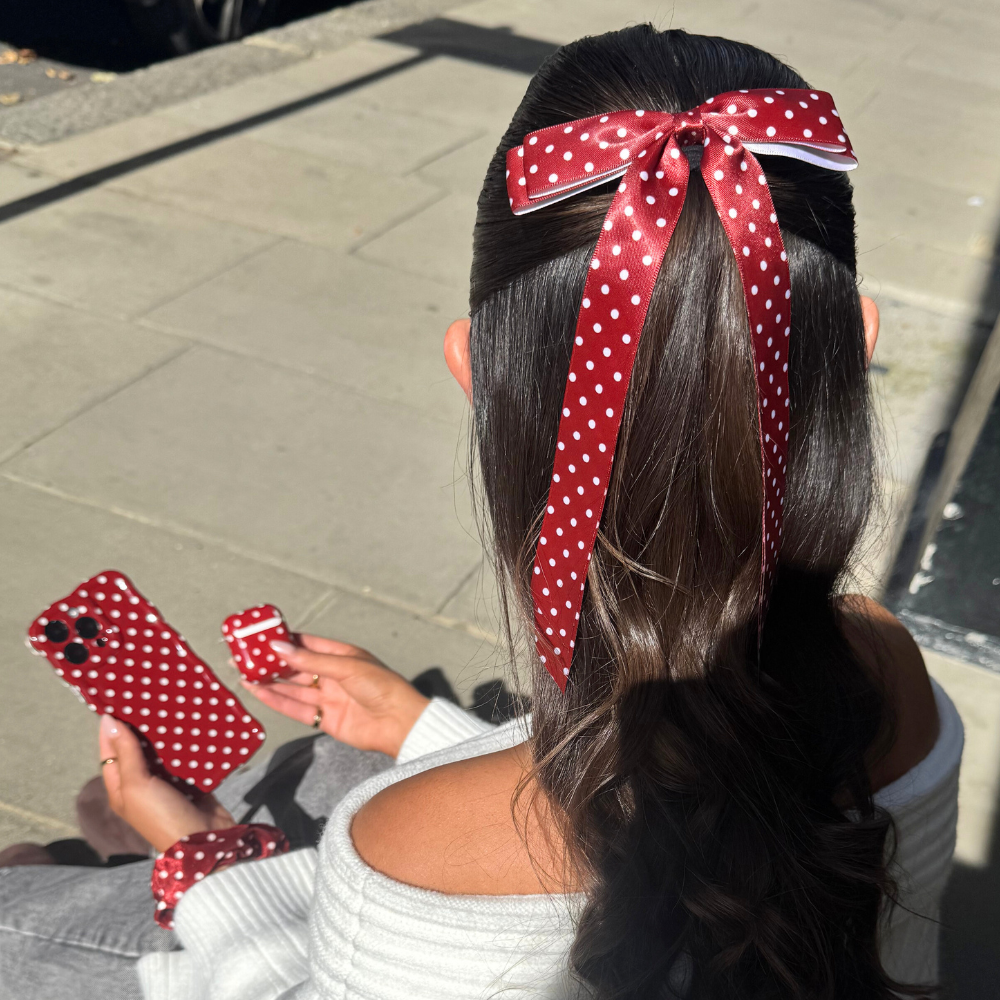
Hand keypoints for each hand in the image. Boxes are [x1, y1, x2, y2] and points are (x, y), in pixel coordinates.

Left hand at [99, 715, 234, 853]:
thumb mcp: (136, 785)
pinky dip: (189, 744)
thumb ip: (126, 753)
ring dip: (166, 734)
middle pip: (137, 750)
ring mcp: (168, 784)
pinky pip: (187, 758)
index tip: (115, 702)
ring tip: (170, 706)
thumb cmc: (161, 816)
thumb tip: (109, 721)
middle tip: (147, 699)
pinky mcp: (191, 782)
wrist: (203, 840)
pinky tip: (192, 725)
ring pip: (163, 752)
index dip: (110, 730)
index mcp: (122, 789)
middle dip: (140, 727)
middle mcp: (142, 785)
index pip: (110, 753)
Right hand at [240, 634, 429, 757]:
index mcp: (342, 655)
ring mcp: (328, 697)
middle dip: (272, 663)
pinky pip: (296, 707)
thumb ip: (310, 660)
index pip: (307, 644)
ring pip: (293, 687)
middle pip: (296, 667)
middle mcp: (333, 675)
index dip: (284, 641)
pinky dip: (277, 700)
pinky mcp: (325, 718)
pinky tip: (259, 692)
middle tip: (245, 658)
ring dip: (269, 682)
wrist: (400, 723)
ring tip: (244, 675)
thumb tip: (279, 647)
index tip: (260, 637)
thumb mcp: (346, 667)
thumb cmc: (382, 687)